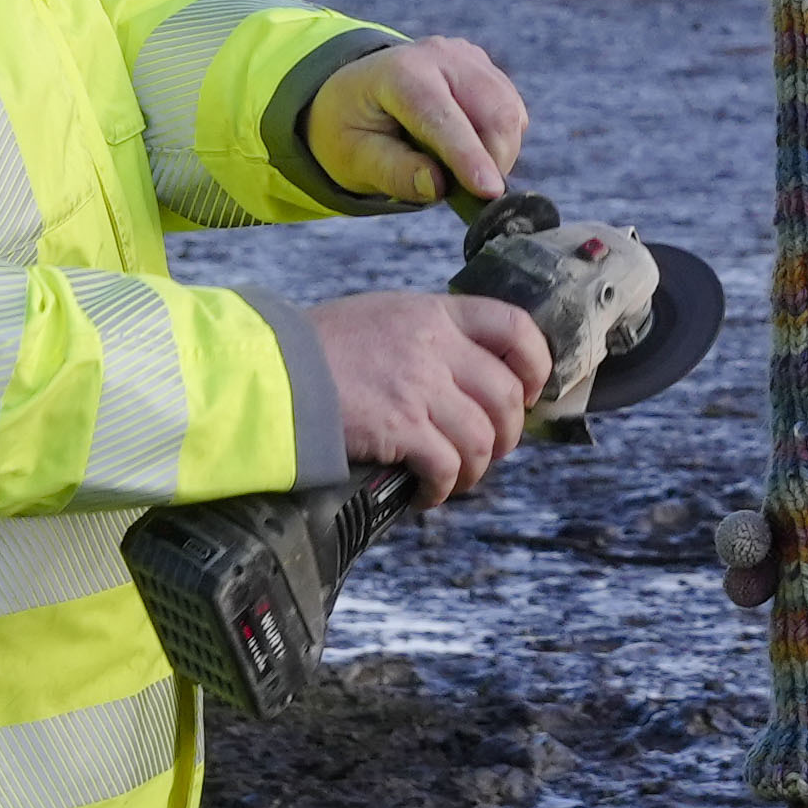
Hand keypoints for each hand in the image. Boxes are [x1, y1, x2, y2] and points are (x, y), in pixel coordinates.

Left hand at [301, 36, 528, 205]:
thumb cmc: (350, 127)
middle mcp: (439, 56)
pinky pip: (512, 110)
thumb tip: (436, 186)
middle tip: (471, 195)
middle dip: (493, 161)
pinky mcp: (484, 68)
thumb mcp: (352, 157)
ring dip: (499, 154)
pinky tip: (470, 149)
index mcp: (399, 73)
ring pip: (510, 112)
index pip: (442, 116)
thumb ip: (393, 172)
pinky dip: (502, 140)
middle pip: (493, 110)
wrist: (356, 91)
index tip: (490, 191)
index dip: (468, 155)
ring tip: (462, 173)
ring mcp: (467, 57)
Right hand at [310, 285, 558, 493]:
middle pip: (506, 394)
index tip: (531, 390)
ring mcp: (420, 387)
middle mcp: (435, 346)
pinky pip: (446, 467)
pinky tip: (427, 494)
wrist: (270, 370)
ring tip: (458, 478)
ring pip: (483, 437)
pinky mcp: (401, 428)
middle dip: (509, 432)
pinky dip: (443, 489)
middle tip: (492, 448)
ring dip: (477, 468)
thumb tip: (466, 368)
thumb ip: (428, 334)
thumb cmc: (319, 346)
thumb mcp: (382, 315)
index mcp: (435, 312)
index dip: (536, 362)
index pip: (515, 326)